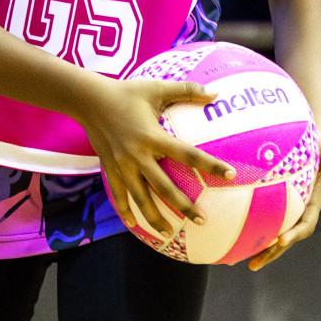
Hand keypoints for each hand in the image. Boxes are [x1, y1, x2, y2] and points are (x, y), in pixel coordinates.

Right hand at [76, 76, 236, 237]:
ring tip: (169, 233)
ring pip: (141, 198)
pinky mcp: (110, 169)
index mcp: (153, 136)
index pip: (188, 154)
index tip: (231, 175)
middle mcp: (138, 155)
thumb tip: (216, 93)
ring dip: (155, 217)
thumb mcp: (157, 87)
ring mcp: (122, 165)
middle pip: (165, 187)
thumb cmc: (126, 91)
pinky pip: (119, 195)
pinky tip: (135, 225)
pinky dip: (126, 211)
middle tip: (202, 220)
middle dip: (184, 206)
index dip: (211, 165)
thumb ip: (187, 90)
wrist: (89, 100)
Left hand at [247, 133, 320, 269]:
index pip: (305, 224)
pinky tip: (232, 239)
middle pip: (287, 239)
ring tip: (237, 262)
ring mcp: (288, 211)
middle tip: (254, 264)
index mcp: (313, 203)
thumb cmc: (319, 144)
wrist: (310, 143)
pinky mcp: (275, 206)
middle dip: (272, 253)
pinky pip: (263, 222)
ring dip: (259, 250)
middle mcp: (300, 212)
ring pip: (273, 235)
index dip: (294, 234)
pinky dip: (251, 232)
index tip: (281, 241)